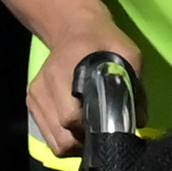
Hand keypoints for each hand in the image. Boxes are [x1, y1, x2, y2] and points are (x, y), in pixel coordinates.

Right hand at [26, 23, 137, 151]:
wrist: (73, 28)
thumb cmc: (102, 41)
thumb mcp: (126, 53)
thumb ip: (135, 86)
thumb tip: (139, 121)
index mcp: (63, 73)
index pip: (70, 118)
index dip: (92, 129)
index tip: (110, 127)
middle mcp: (44, 87)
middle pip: (62, 136)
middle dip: (84, 140)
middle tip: (102, 131)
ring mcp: (35, 96)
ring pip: (54, 141)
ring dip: (74, 142)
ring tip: (90, 129)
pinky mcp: (32, 102)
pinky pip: (48, 135)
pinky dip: (63, 137)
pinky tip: (77, 125)